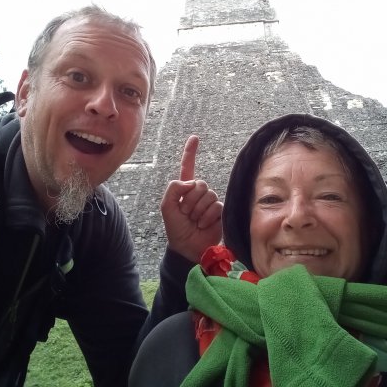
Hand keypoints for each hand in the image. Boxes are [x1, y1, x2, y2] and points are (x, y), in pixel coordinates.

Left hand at [160, 135, 222, 263]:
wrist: (188, 248)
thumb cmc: (176, 229)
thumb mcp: (166, 207)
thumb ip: (173, 189)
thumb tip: (190, 182)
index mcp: (184, 189)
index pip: (188, 167)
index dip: (190, 152)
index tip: (194, 138)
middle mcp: (198, 193)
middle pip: (199, 184)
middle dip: (190, 200)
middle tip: (186, 214)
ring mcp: (210, 202)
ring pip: (208, 195)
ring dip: (198, 210)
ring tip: (194, 221)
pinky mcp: (220, 212)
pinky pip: (216, 206)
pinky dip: (207, 217)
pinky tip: (203, 225)